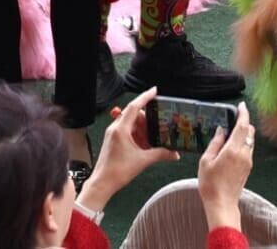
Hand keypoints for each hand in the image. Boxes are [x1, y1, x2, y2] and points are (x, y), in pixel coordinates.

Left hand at [77, 87, 179, 213]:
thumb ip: (161, 154)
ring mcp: (113, 135)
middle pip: (133, 114)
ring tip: (153, 133)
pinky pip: (127, 131)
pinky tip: (145, 142)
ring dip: (142, 127)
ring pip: (131, 123)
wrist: (102, 184)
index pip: (134, 107)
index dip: (145, 97)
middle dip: (147, 117)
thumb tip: (175, 153)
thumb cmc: (117, 172)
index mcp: (120, 129)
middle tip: (159, 119)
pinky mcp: (113, 141)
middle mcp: (115, 129)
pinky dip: (137, 133)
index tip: (155, 91)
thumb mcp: (143, 161)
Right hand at [197, 103, 252, 232]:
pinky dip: (242, 144)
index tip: (241, 105)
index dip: (243, 113)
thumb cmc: (211, 185)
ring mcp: (248, 161)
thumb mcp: (206, 161)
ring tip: (229, 136)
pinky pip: (248, 150)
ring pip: (250, 141)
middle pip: (249, 131)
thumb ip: (215, 143)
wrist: (222, 204)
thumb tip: (220, 131)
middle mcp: (244, 153)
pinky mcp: (248, 167)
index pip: (242, 126)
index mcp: (233, 150)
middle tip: (233, 121)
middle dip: (243, 123)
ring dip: (243, 134)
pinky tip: (231, 149)